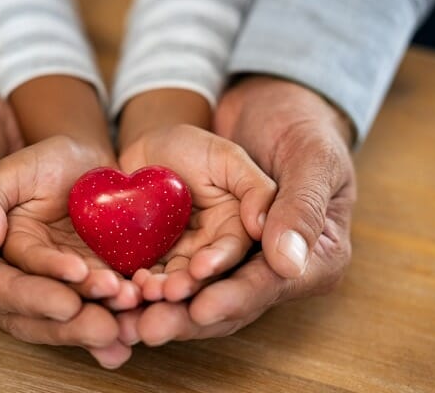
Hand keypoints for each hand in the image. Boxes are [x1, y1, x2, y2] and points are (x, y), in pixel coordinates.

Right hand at [0, 34, 127, 368]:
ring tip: (134, 314)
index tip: (69, 303)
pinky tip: (140, 300)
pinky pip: (81, 277)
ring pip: (60, 298)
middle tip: (112, 327)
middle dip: (73, 320)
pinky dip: (108, 290)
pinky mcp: (49, 250)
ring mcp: (19, 264)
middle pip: (30, 309)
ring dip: (97, 310)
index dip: (32, 298)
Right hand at [0, 136, 142, 310]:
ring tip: (130, 303)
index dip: (39, 290)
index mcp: (5, 255)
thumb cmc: (47, 161)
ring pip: (81, 309)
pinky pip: (108, 300)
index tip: (72, 283)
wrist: (89, 164)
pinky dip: (124, 307)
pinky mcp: (98, 279)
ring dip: (105, 314)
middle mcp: (32, 277)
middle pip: (46, 309)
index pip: (15, 279)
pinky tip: (143, 306)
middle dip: (75, 321)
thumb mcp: (14, 169)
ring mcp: (67, 282)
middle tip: (106, 324)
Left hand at [118, 124, 275, 301]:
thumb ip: (255, 189)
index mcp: (238, 230)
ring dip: (160, 292)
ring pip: (173, 282)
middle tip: (168, 292)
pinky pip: (146, 275)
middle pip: (203, 278)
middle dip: (186, 288)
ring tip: (145, 291)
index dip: (219, 264)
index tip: (200, 269)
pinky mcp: (151, 260)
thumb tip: (265, 229)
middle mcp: (212, 250)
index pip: (235, 255)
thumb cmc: (193, 147)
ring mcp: (180, 257)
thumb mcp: (228, 159)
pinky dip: (137, 283)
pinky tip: (126, 285)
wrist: (147, 150)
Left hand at [119, 76, 355, 345]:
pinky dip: (147, 284)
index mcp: (314, 257)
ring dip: (161, 307)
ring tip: (127, 317)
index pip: (270, 285)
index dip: (233, 299)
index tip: (200, 308)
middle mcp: (271, 268)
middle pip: (228, 301)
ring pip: (196, 294)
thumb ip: (300, 206)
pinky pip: (172, 271)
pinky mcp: (200, 248)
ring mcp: (233, 261)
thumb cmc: (297, 127)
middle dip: (187, 316)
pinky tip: (119, 293)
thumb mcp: (308, 157)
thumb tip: (288, 263)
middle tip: (150, 328)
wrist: (260, 107)